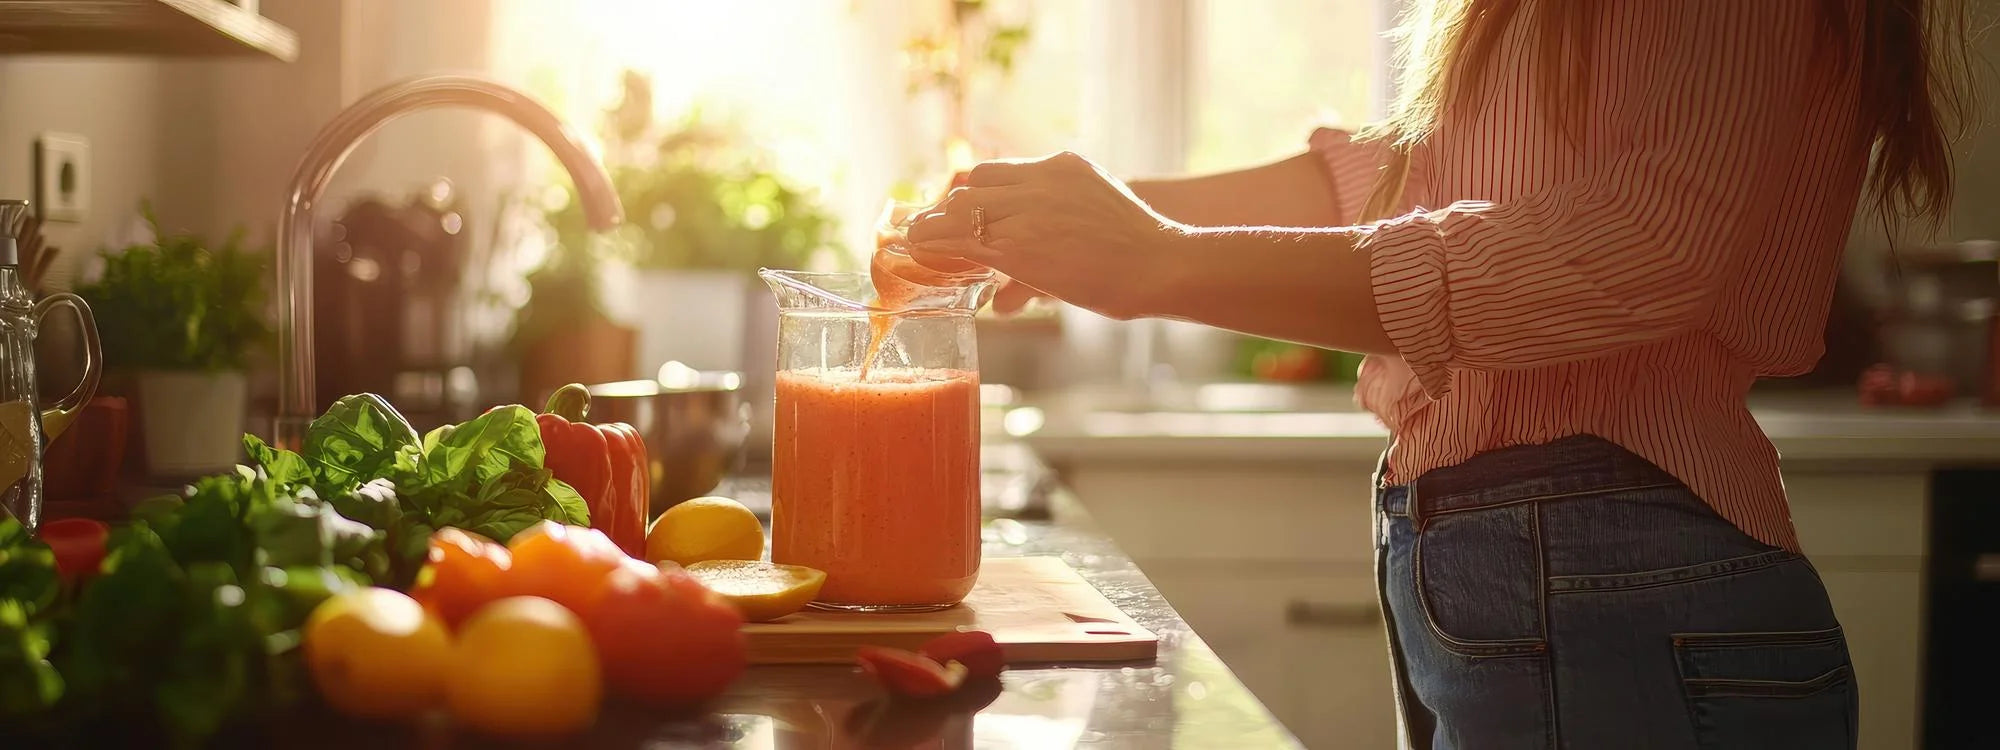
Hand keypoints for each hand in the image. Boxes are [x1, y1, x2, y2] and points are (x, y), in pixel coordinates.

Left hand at [905, 151, 1187, 320]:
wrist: (1161, 263)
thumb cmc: (1137, 256)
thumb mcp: (1093, 227)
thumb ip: (1052, 245)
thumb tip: (1007, 295)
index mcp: (1063, 166)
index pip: (998, 170)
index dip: (971, 194)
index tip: (957, 212)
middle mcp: (1041, 178)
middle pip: (974, 184)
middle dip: (949, 208)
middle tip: (931, 230)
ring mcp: (1028, 209)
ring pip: (962, 208)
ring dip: (934, 225)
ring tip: (915, 240)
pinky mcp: (1017, 244)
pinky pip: (961, 239)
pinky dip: (934, 244)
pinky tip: (917, 251)